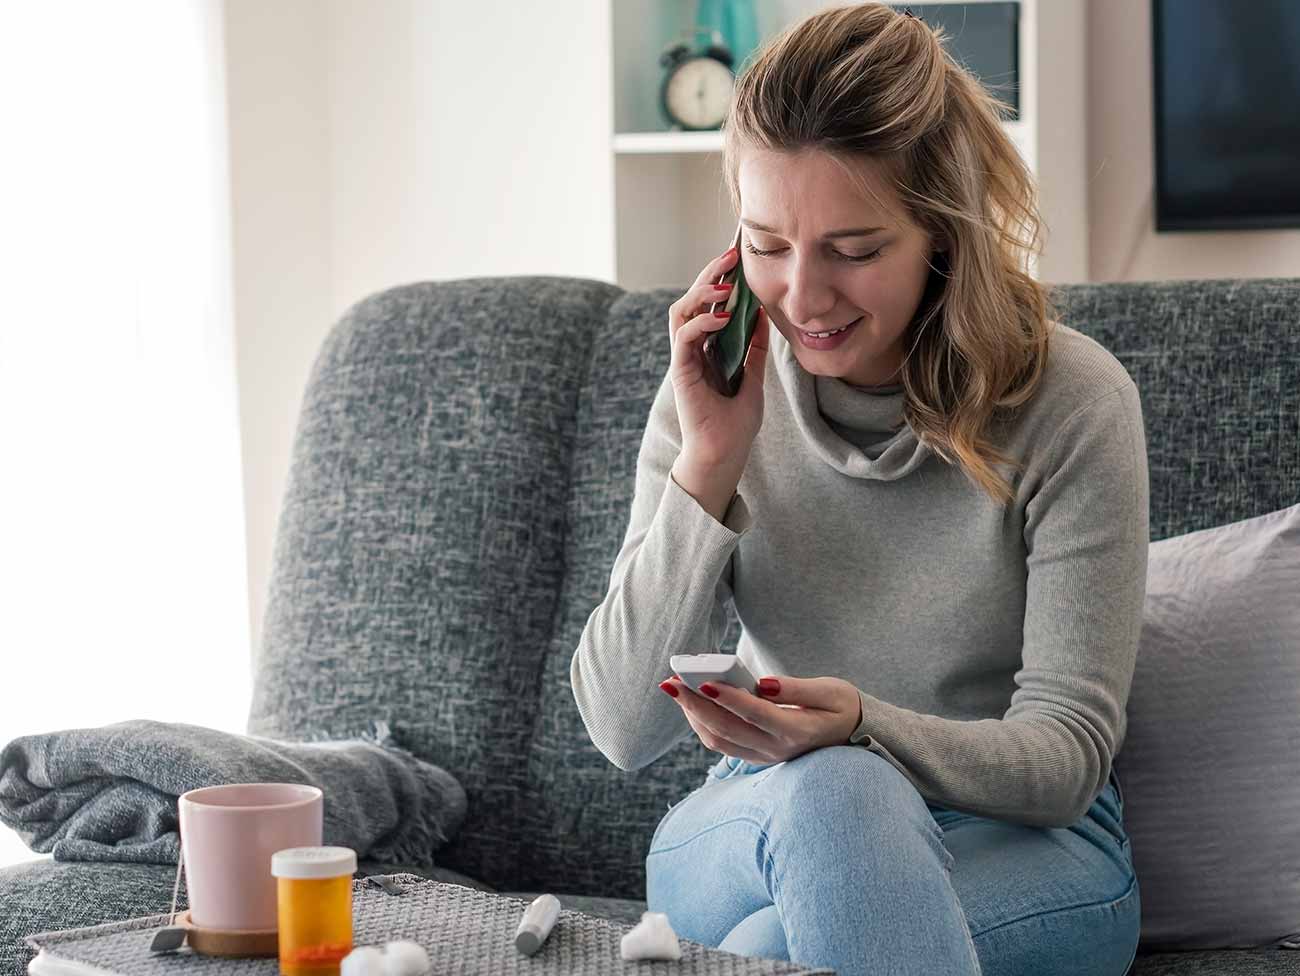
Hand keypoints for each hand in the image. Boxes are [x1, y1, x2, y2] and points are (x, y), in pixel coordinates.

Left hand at [658, 674, 863, 763]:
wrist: (854, 735)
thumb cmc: (843, 706)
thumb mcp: (831, 691)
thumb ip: (795, 688)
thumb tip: (761, 684)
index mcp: (798, 731)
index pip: (756, 714)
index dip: (729, 698)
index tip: (704, 681)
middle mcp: (777, 749)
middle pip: (727, 729)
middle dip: (694, 704)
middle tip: (670, 681)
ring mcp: (765, 756)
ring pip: (719, 740)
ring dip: (692, 715)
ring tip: (675, 688)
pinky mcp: (757, 755)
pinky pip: (722, 744)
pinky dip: (701, 723)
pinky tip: (691, 702)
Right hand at [667, 246, 769, 473]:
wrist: (726, 453)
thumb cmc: (736, 422)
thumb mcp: (754, 376)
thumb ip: (754, 347)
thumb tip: (763, 314)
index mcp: (708, 348)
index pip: (709, 304)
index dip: (721, 279)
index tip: (739, 259)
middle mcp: (693, 349)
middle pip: (693, 300)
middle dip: (710, 274)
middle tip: (730, 255)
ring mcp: (684, 359)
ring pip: (681, 312)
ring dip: (701, 293)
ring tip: (725, 284)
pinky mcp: (681, 372)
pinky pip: (684, 338)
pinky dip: (701, 323)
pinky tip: (722, 317)